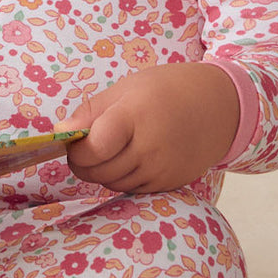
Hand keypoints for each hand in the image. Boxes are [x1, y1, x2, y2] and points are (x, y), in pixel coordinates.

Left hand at [64, 62, 238, 193]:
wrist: (217, 105)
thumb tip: (59, 134)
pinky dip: (123, 177)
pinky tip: (131, 157)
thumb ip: (90, 114)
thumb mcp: (124, 89)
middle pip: (99, 171)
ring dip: (103, 171)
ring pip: (113, 183)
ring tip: (112, 148)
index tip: (74, 141)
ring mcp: (162, 169)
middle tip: (88, 146)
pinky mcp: (170, 183)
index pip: (94, 148)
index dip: (77, 150)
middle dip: (84, 162)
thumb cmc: (165, 90)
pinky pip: (133, 188)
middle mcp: (149, 148)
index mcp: (134, 117)